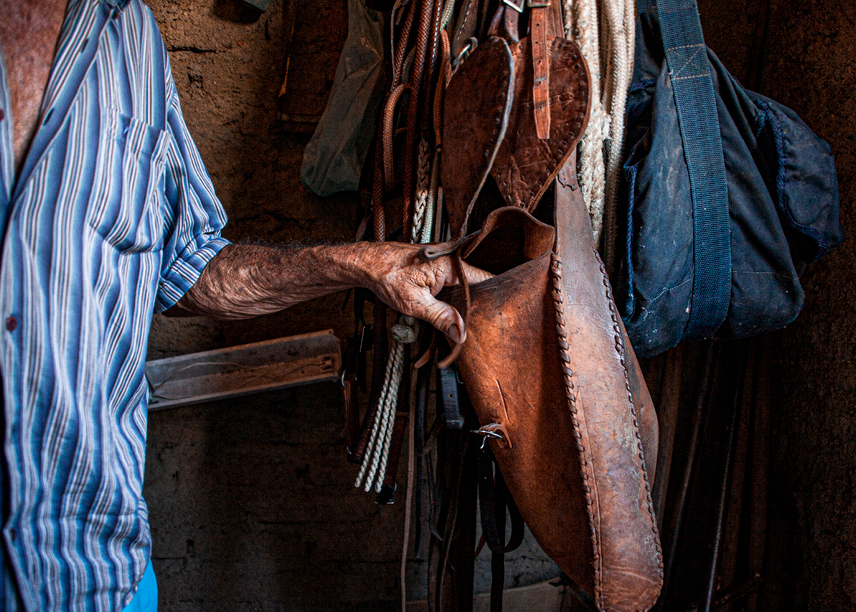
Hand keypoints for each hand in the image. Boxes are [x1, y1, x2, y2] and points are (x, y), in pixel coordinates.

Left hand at [358, 242, 491, 343]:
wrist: (368, 263)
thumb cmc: (387, 276)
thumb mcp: (414, 303)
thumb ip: (440, 317)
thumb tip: (460, 333)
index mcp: (450, 265)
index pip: (484, 279)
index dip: (492, 299)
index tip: (496, 317)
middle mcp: (451, 260)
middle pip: (477, 284)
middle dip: (478, 305)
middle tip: (482, 326)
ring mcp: (444, 264)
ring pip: (465, 286)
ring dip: (465, 303)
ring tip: (470, 322)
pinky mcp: (437, 269)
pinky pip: (453, 284)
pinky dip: (454, 298)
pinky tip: (453, 312)